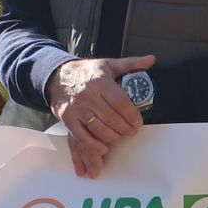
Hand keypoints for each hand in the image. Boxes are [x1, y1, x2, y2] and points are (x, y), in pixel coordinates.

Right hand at [45, 55, 154, 179]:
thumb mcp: (108, 64)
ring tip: (120, 136)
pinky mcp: (68, 118)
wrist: (57, 76)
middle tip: (132, 131)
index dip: (132, 116)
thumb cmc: (86, 72)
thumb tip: (151, 60)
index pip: (121, 103)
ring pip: (100, 129)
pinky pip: (82, 136)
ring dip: (114, 137)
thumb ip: (131, 63)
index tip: (138, 122)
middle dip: (126, 129)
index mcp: (100, 81)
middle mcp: (88, 95)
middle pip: (112, 119)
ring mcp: (77, 108)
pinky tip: (103, 148)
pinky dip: (94, 144)